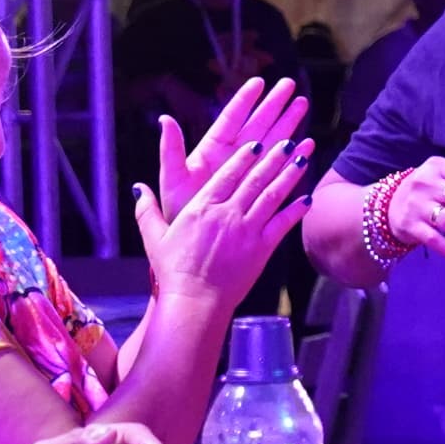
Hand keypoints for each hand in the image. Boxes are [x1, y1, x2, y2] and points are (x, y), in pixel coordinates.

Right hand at [137, 133, 311, 307]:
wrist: (194, 302)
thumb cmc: (173, 272)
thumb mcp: (154, 238)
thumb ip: (146, 210)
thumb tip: (138, 188)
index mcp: (202, 208)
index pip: (227, 175)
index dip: (244, 157)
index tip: (257, 144)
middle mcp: (227, 214)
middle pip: (254, 179)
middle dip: (273, 158)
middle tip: (287, 140)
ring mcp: (246, 231)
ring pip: (272, 196)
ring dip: (288, 176)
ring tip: (302, 159)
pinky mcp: (261, 250)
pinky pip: (282, 225)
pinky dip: (296, 211)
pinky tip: (307, 199)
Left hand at [157, 78, 309, 219]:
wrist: (195, 250)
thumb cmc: (179, 214)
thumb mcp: (173, 180)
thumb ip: (171, 150)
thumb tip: (164, 118)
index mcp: (211, 153)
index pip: (230, 120)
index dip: (244, 101)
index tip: (259, 82)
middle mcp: (232, 159)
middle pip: (256, 126)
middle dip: (274, 105)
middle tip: (290, 86)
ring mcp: (248, 175)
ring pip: (271, 144)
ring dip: (288, 125)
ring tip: (304, 106)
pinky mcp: (261, 192)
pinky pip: (280, 172)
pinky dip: (294, 159)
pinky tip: (308, 146)